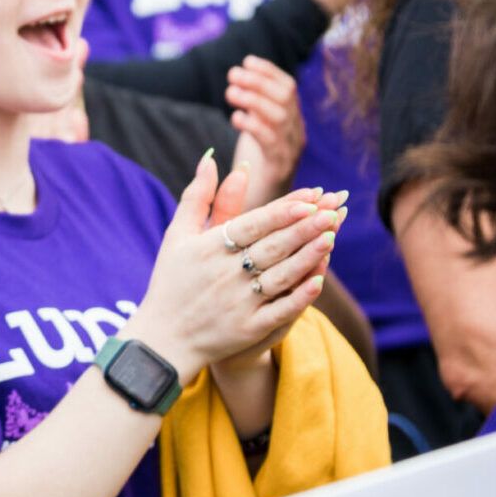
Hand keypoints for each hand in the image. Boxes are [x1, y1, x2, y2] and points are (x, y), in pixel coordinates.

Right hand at [119, 156, 340, 383]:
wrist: (163, 338)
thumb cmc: (171, 281)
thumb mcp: (177, 236)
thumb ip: (198, 197)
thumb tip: (210, 158)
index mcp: (208, 249)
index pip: (253, 224)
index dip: (282, 210)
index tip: (311, 196)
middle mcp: (224, 274)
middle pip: (272, 247)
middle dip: (304, 227)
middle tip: (332, 210)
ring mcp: (238, 303)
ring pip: (281, 275)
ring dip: (309, 256)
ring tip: (332, 236)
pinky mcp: (248, 328)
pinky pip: (280, 310)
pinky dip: (300, 296)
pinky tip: (319, 280)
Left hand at [228, 56, 305, 210]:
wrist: (257, 228)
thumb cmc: (249, 182)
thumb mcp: (251, 142)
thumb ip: (252, 116)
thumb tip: (239, 81)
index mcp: (289, 127)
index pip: (288, 89)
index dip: (269, 72)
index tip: (246, 60)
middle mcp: (295, 137)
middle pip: (285, 97)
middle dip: (259, 80)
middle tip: (232, 75)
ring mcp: (290, 153)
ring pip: (280, 114)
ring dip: (254, 97)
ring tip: (230, 91)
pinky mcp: (280, 170)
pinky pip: (271, 140)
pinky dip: (253, 123)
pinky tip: (235, 117)